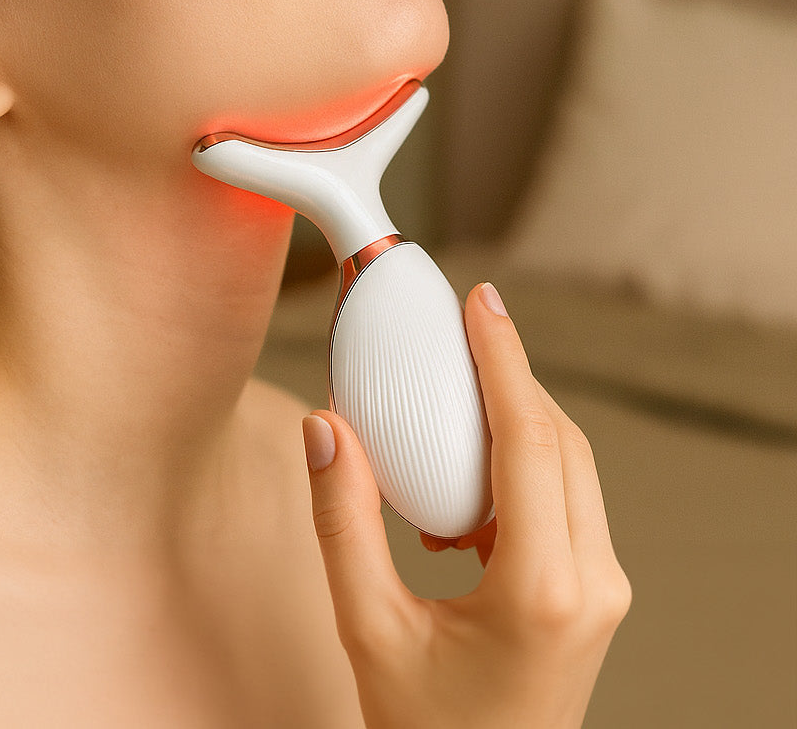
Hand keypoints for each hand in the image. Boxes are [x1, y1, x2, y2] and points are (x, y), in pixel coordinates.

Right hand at [301, 282, 631, 728]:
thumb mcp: (368, 629)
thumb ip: (343, 523)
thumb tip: (326, 426)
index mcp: (543, 589)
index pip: (531, 440)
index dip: (505, 358)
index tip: (482, 301)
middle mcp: (592, 582)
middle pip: (562, 440)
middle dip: (513, 373)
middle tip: (465, 323)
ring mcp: (604, 590)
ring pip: (572, 464)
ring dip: (521, 414)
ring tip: (460, 383)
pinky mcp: (595, 593)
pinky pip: (567, 496)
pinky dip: (524, 459)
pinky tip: (468, 467)